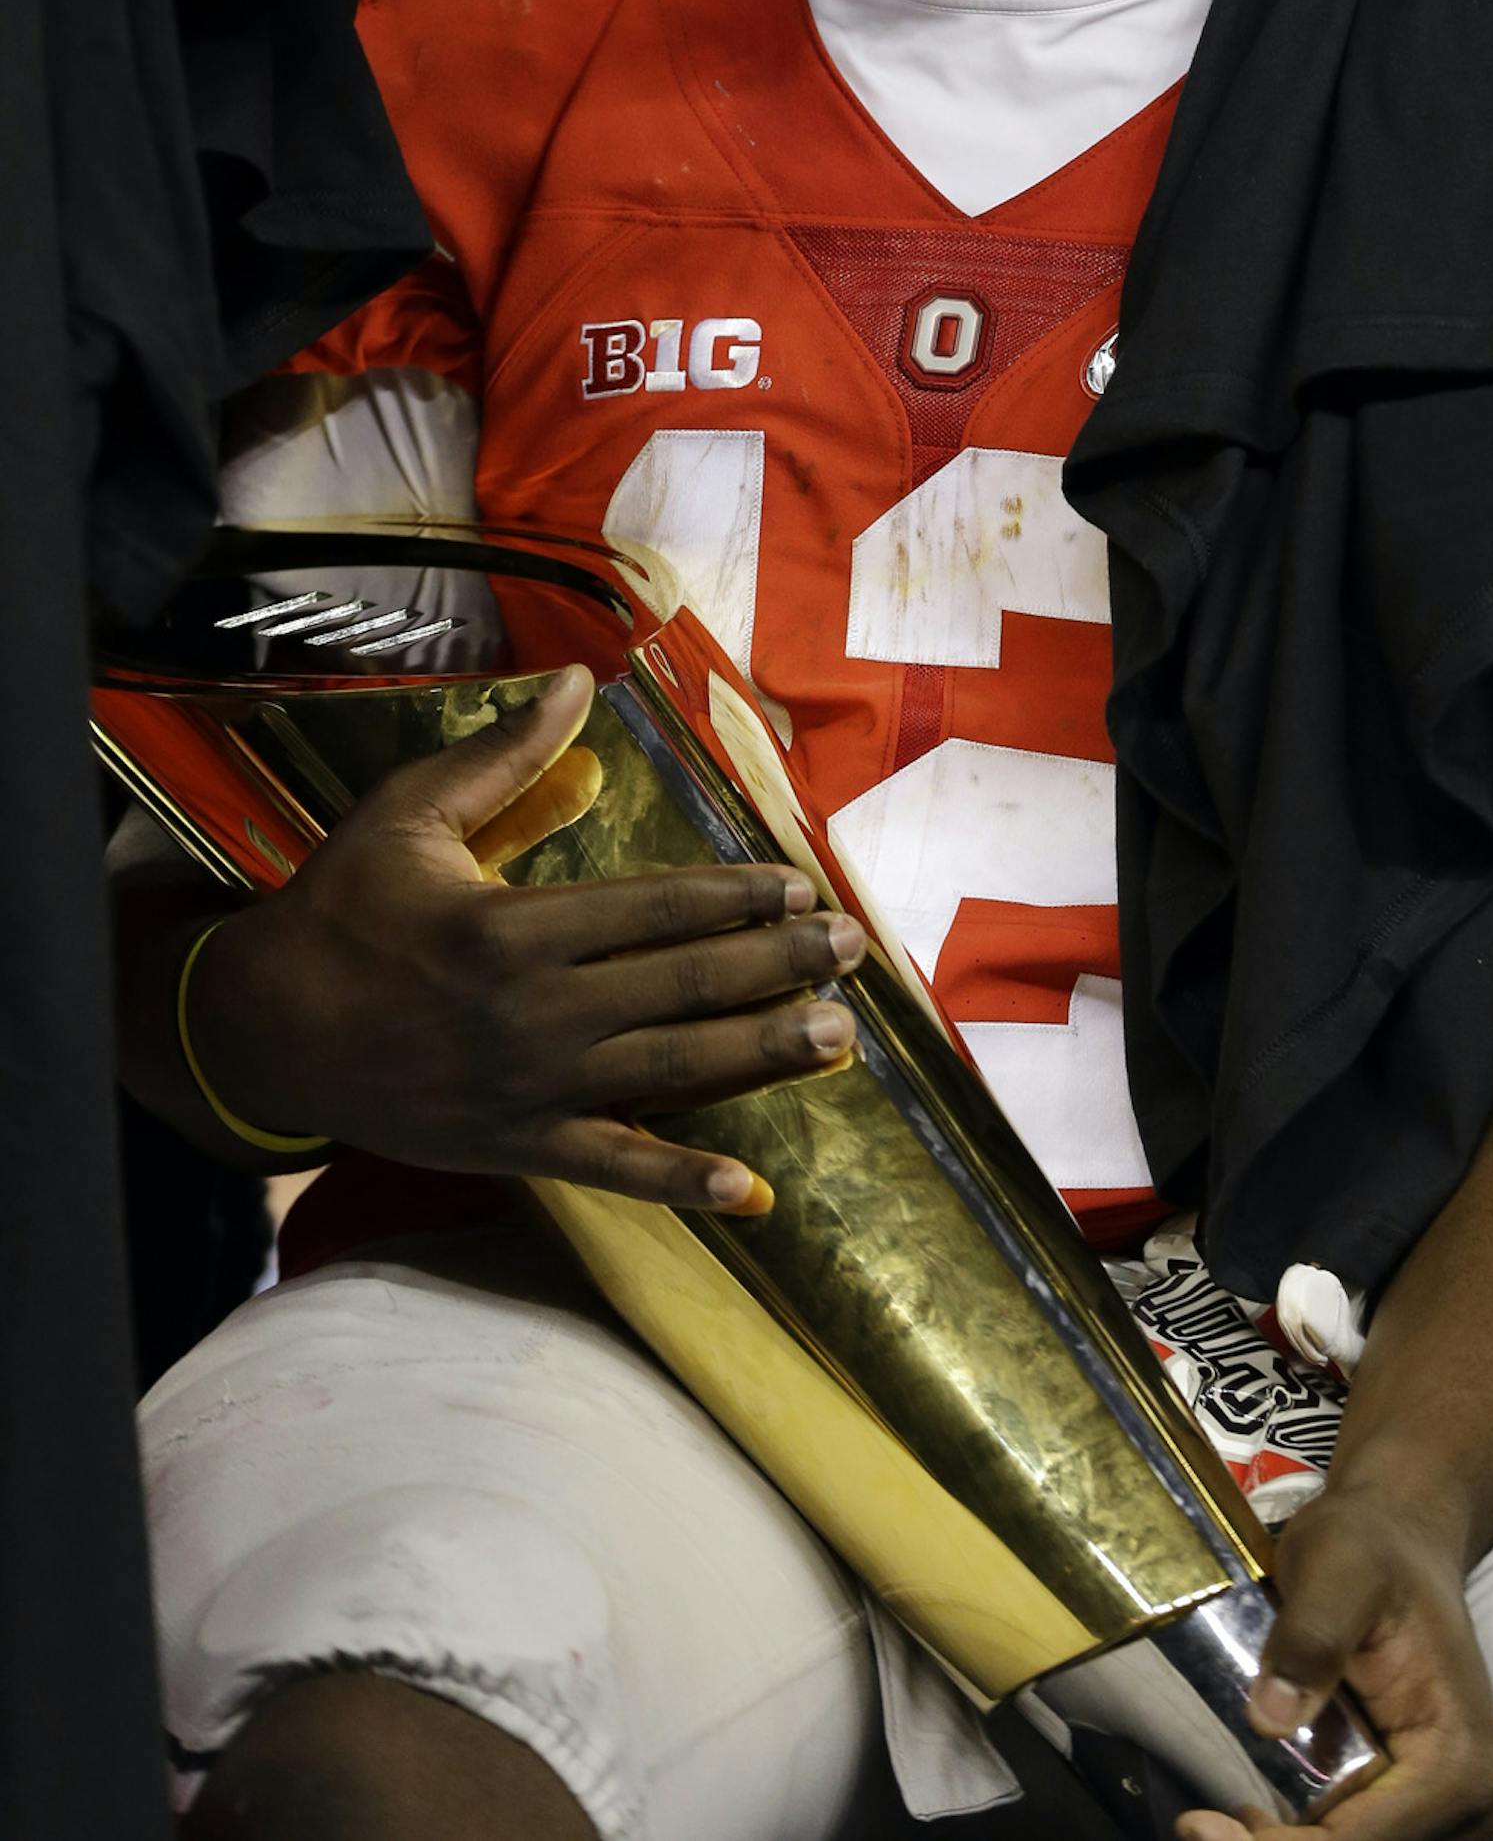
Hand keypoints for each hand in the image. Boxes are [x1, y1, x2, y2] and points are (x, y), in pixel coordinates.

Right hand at [189, 666, 865, 1211]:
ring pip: (669, 1069)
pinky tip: (753, 1190)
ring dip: (760, 1054)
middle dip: (777, 965)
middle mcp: (532, 1010)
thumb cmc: (340, 909)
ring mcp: (528, 1087)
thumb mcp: (410, 816)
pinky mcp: (515, 1148)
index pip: (654, 906)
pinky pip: (612, 1169)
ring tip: (838, 1038)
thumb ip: (504, 754)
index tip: (803, 885)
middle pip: (681, 983)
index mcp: (512, 926)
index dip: (736, 897)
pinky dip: (682, 1182)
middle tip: (854, 952)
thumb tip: (578, 678)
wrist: (262, 1033)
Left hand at [1178, 1481, 1492, 1840]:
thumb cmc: (1371, 1547)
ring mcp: (1443, 1816)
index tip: (1201, 1826)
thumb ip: (1312, 1636)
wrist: (1397, 1540)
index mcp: (1459, 1762)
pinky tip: (1250, 1823)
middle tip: (1201, 1825)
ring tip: (1218, 1822)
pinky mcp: (1411, 1810)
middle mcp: (1468, 1808)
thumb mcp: (1338, 1567)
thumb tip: (1269, 1717)